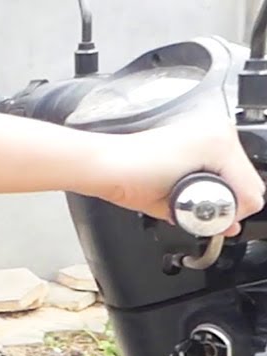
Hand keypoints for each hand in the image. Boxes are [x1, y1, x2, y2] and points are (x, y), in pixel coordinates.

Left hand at [95, 118, 264, 235]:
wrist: (104, 164)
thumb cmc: (129, 175)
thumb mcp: (174, 205)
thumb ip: (206, 216)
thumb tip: (227, 225)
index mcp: (219, 144)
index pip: (250, 192)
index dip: (232, 214)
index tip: (214, 222)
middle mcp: (218, 133)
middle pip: (249, 182)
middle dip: (229, 204)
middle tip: (203, 214)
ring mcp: (209, 131)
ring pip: (239, 174)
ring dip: (223, 192)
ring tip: (195, 199)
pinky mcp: (198, 136)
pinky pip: (223, 164)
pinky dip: (215, 180)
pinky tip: (195, 188)